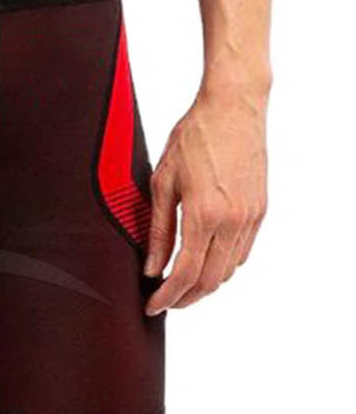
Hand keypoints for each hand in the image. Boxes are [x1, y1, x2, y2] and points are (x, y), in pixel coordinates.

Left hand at [144, 88, 267, 314]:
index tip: (152, 306)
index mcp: (204, 215)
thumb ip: (157, 231)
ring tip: (180, 286)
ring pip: (228, 270)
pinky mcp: (260, 210)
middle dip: (185, 298)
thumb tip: (152, 268)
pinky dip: (222, 266)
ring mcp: (251, 217)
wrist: (233, 107)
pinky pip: (242, 252)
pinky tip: (204, 263)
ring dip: (204, 285)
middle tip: (164, 302)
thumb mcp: (162, 183)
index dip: (167, 296)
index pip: (186, 274)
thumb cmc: (193, 138)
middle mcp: (233, 221)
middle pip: (210, 281)